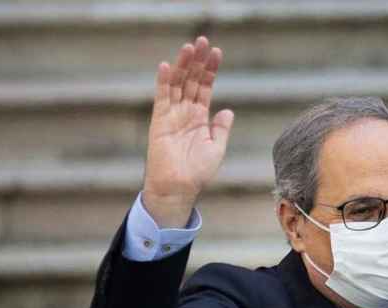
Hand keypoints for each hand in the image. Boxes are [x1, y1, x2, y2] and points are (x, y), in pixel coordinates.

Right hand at [141, 36, 234, 228]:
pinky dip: (163, 82)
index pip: (205, 87)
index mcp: (200, 117)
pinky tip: (166, 66)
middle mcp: (185, 112)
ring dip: (182, 65)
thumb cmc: (198, 173)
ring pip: (177, 84)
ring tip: (190, 47)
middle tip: (203, 40)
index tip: (217, 52)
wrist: (179, 188)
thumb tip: (228, 110)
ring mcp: (172, 115)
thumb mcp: (216, 148)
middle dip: (197, 61)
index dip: (210, 69)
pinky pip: (161, 98)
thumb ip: (221, 128)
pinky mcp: (159, 121)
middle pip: (191, 80)